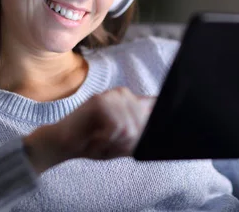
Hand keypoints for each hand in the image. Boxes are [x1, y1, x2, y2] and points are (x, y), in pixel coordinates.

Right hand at [24, 87, 154, 173]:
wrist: (64, 144)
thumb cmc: (94, 143)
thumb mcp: (123, 143)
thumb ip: (140, 136)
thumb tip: (160, 133)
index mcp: (132, 101)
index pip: (157, 102)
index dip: (163, 110)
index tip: (174, 115)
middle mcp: (125, 94)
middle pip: (144, 125)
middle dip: (127, 144)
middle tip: (109, 144)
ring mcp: (112, 95)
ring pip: (130, 128)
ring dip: (114, 143)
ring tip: (101, 141)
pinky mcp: (100, 101)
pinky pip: (116, 127)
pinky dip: (105, 140)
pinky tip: (95, 139)